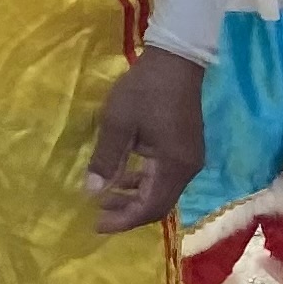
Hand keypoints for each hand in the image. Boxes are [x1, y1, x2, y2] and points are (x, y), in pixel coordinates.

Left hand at [84, 47, 205, 231]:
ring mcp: (189, 158)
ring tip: (105, 195)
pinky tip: (123, 175)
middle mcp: (188, 168)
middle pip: (159, 204)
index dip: (123, 220)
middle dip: (128, 211)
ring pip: (162, 190)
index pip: (151, 208)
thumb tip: (92, 192)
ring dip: (134, 196)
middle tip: (97, 213)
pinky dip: (143, 181)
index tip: (96, 223)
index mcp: (174, 166)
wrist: (176, 60)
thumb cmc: (145, 90)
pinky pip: (164, 175)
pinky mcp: (185, 148)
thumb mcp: (117, 123)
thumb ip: (106, 159)